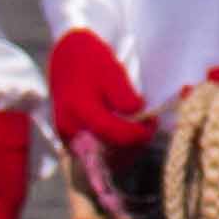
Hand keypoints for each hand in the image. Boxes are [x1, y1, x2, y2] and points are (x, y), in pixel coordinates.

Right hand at [48, 29, 156, 158]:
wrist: (66, 60)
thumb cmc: (89, 61)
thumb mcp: (110, 70)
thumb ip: (123, 94)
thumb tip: (138, 112)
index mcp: (78, 109)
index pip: (114, 133)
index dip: (138, 133)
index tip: (152, 123)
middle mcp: (70, 129)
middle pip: (109, 151)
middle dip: (134, 142)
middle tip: (149, 125)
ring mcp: (69, 139)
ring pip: (104, 158)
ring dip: (127, 148)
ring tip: (140, 129)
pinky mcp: (72, 142)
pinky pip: (98, 155)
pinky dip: (116, 149)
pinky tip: (127, 134)